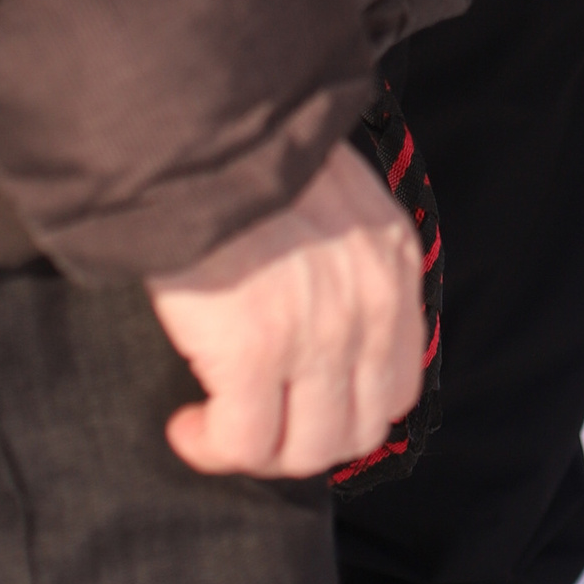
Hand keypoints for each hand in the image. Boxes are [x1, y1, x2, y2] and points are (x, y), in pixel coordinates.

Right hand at [145, 137, 426, 476]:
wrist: (203, 131)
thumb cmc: (250, 156)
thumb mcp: (335, 198)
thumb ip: (347, 261)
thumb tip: (318, 325)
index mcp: (393, 264)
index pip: (397, 386)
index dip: (345, 410)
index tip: (298, 404)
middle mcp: (370, 307)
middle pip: (355, 431)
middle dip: (299, 440)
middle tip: (252, 423)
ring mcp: (317, 336)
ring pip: (302, 451)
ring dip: (255, 451)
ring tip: (215, 426)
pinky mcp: (254, 353)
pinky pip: (241, 442)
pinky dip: (210, 446)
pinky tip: (186, 423)